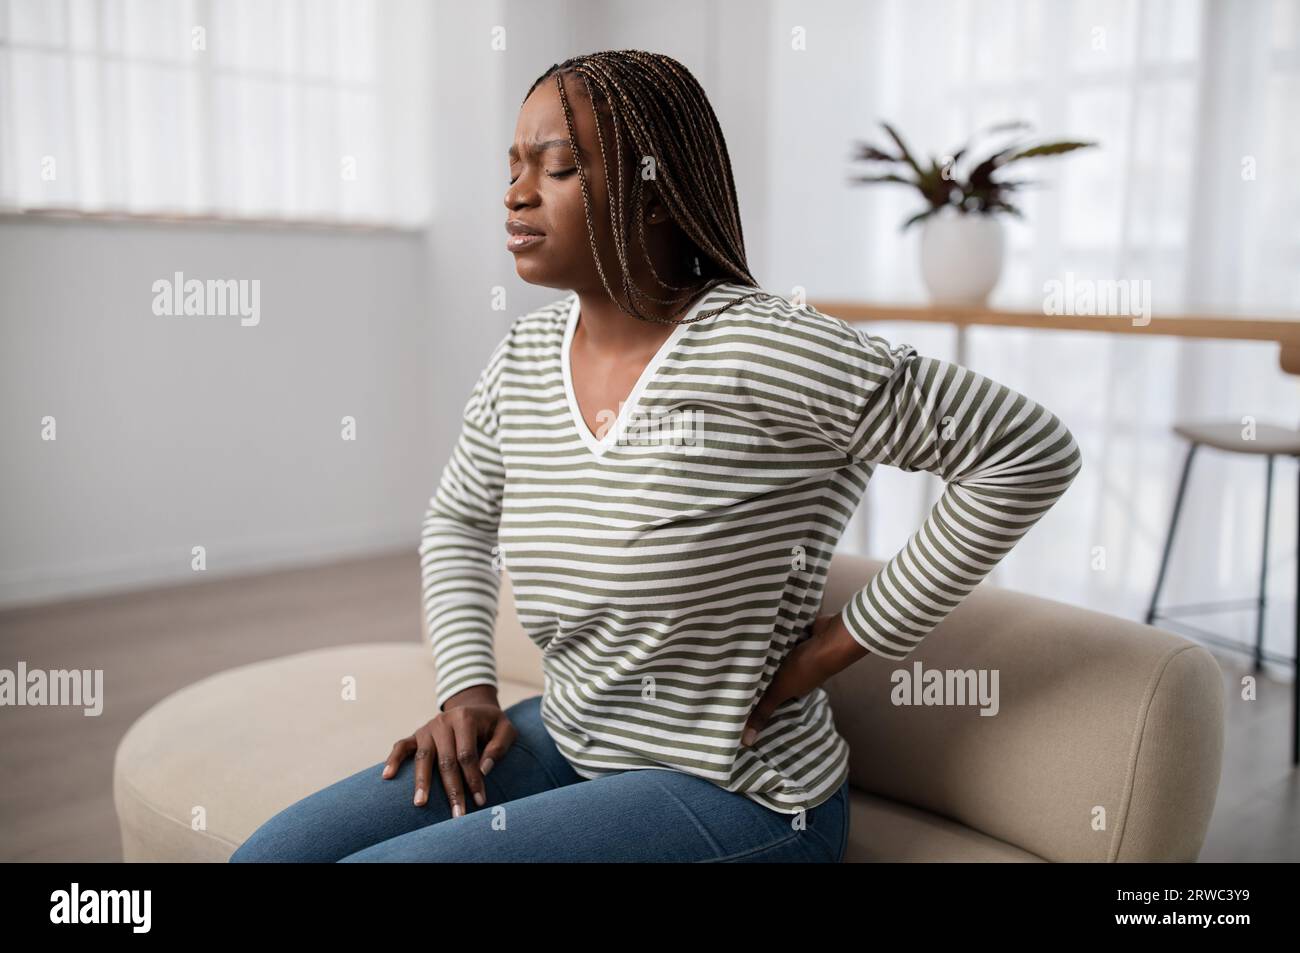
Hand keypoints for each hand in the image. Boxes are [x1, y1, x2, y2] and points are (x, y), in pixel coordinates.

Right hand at [381, 687, 516, 816]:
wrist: (474, 707)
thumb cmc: (492, 725)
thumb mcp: (506, 729)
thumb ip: (499, 747)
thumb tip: (484, 770)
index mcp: (465, 718)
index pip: (467, 755)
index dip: (473, 779)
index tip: (479, 801)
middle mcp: (443, 722)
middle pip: (445, 760)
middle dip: (451, 789)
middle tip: (456, 815)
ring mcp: (427, 729)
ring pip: (423, 757)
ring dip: (422, 782)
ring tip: (420, 804)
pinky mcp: (416, 735)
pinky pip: (402, 746)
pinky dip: (394, 760)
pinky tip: (387, 776)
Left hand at [741, 611, 867, 746]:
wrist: (829, 638)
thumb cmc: (804, 668)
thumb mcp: (779, 691)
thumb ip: (763, 711)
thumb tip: (746, 742)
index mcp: (794, 689)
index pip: (773, 695)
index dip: (759, 696)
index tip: (740, 696)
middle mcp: (797, 674)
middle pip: (775, 676)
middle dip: (760, 675)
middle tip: (734, 673)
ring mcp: (799, 655)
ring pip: (778, 657)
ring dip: (766, 654)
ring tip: (740, 653)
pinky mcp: (798, 636)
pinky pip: (783, 638)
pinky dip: (773, 637)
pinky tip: (756, 634)